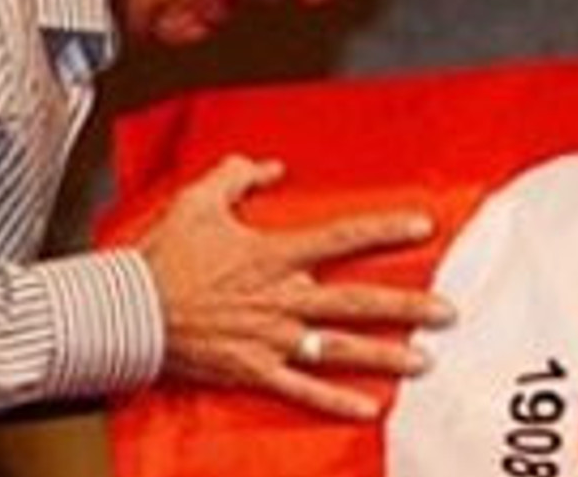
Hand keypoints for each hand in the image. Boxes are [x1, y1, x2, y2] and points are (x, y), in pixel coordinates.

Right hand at [139, 155, 455, 419]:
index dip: (384, 230)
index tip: (423, 226)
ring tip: (425, 360)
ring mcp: (271, 338)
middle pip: (357, 301)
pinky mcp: (254, 370)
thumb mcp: (198, 200)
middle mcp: (281, 298)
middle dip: (407, 306)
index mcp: (272, 254)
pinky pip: (302, 390)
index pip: (341, 238)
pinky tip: (369, 409)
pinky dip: (336, 401)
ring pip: (340, 348)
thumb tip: (271, 167)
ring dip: (385, 355)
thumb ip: (238, 175)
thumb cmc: (161, 257)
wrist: (129, 310)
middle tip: (448, 311)